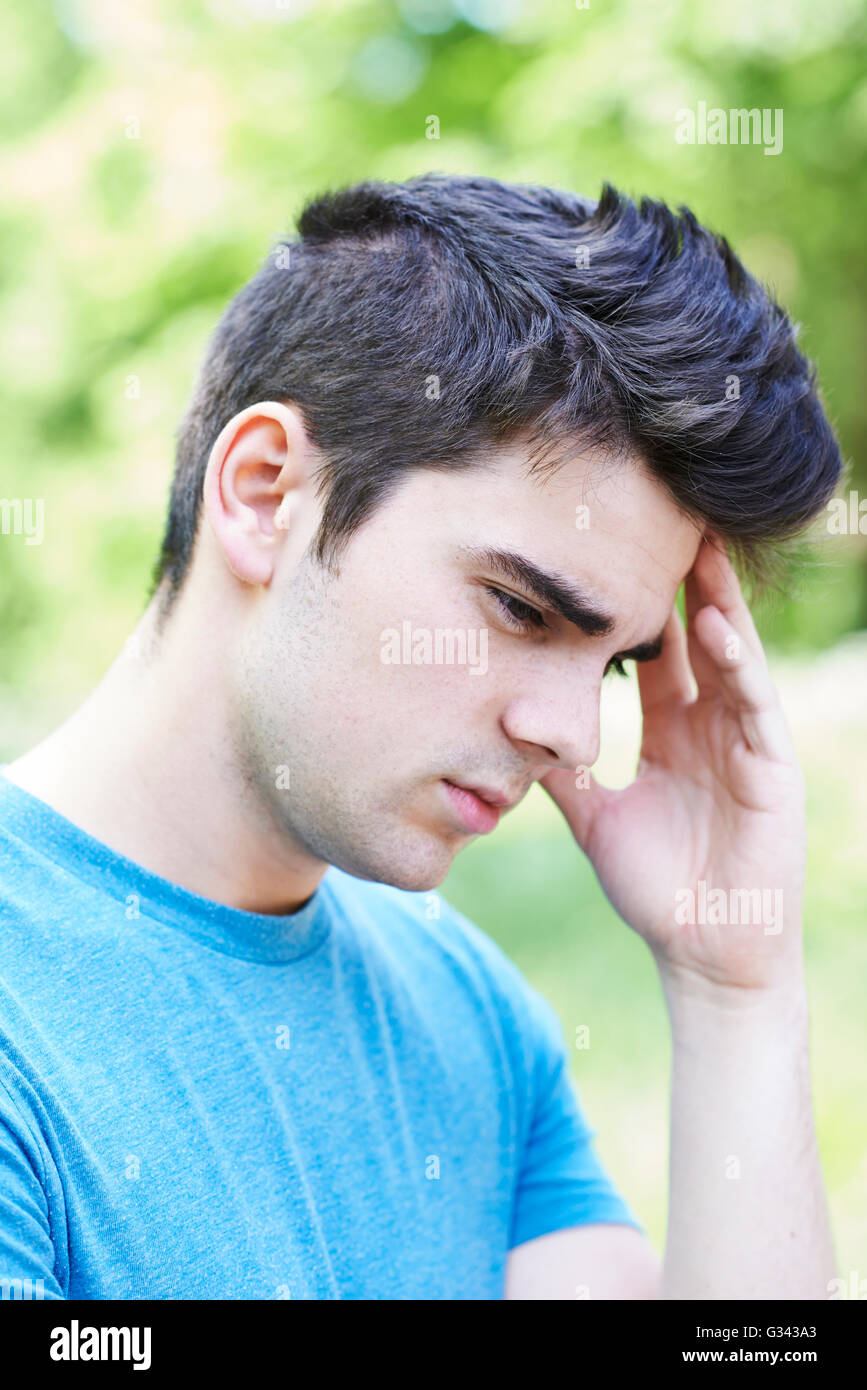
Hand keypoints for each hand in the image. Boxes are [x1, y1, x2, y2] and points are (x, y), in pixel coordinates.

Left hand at [541, 537, 806, 992]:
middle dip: (678, 582)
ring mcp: (744, 740)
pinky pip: (753, 701)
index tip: (602, 558)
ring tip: (693, 544)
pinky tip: (711, 625)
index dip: (631, 609)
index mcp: (671, 732)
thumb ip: (562, 775)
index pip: (653, 654)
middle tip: (654, 518)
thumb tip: (510, 736)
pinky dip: (735, 662)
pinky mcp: (771, 764)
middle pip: (693, 636)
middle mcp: (709, 725)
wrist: (702, 950)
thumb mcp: (594, 818)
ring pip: (729, 655)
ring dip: (711, 601)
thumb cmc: (656, 888)